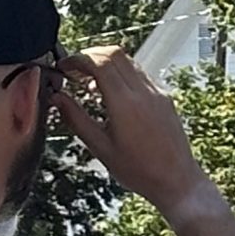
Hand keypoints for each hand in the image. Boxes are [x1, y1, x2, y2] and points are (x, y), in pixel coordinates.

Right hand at [48, 47, 210, 216]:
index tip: (65, 67)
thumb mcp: (101, 148)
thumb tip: (57, 99)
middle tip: (75, 69)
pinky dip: (122, 73)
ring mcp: (156, 93)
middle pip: (114, 53)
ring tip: (90, 82)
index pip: (99, 63)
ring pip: (128, 61)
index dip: (78, 59)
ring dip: (106, 63)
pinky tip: (112, 93)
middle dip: (90, 55)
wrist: (177, 181)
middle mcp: (143, 92)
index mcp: (125, 104)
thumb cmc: (140, 172)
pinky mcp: (164, 98)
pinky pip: (140, 74)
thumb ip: (77, 119)